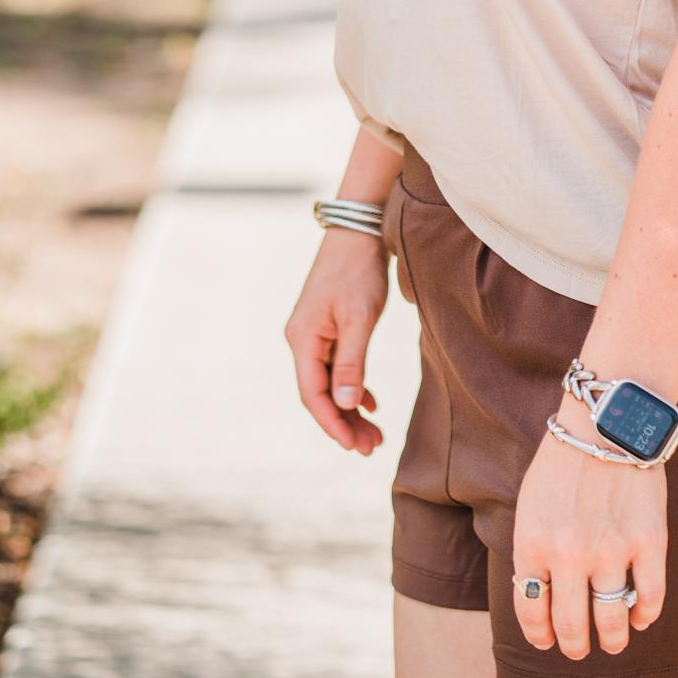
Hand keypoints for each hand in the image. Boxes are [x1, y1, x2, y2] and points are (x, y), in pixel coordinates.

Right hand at [284, 228, 389, 455]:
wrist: (359, 230)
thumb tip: (346, 404)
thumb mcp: (359, 318)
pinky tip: (370, 402)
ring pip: (330, 382)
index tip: (354, 447)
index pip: (313, 395)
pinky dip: (353, 386)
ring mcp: (314, 333)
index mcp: (303, 340)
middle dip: (345, 422)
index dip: (333, 424)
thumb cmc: (358, 271)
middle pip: (321, 393)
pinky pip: (337, 366)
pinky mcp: (329, 326)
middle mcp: (302, 340)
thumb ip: (352, 363)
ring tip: (375, 433)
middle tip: (372, 446)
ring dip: (350, 408)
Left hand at [511, 391, 667, 659]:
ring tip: (614, 642)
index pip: (532, 611)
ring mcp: (611, 550)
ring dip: (613, 640)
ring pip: (612, 621)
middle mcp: (569, 555)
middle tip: (580, 650)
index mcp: (532, 544)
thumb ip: (532, 551)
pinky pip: (650, 597)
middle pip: (572, 625)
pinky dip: (646, 615)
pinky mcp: (649, 541)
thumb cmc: (564, 461)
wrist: (608, 420)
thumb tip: (539, 598)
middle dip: (575, 646)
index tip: (548, 641)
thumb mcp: (530, 505)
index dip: (540, 635)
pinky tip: (641, 617)